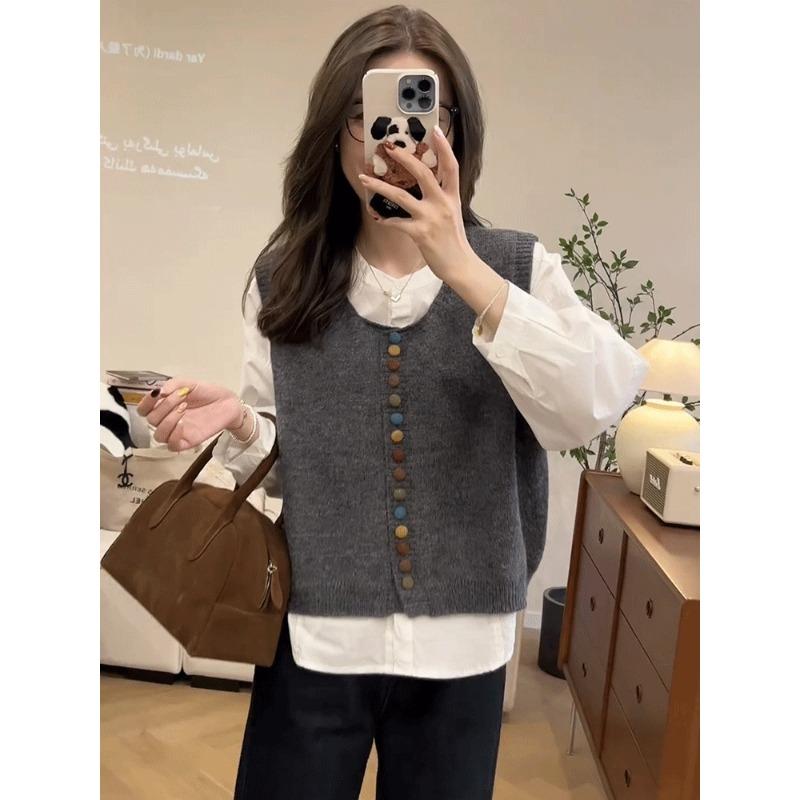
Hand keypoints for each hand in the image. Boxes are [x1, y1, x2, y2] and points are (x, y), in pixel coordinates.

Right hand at [136, 377, 240, 451]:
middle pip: (151, 420)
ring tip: (184, 408)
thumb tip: (159, 391)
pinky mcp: (188, 442)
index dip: (145, 403)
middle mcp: (168, 420)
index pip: (143, 410)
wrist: (228, 403)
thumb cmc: (208, 393)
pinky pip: (172, 446)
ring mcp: (177, 432)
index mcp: (164, 406)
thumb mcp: (189, 383)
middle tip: (182, 397)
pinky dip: (174, 435)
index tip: (157, 393)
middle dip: (165, 406)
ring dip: (168, 421)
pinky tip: (184, 424)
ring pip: (158, 435)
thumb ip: (174, 384)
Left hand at [357, 125, 473, 282]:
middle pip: (423, 173)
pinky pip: (396, 221)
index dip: (443, 146)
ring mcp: (430, 218)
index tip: (434, 129)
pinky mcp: (419, 233)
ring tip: (364, 178)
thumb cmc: (454, 240)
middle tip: (390, 148)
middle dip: (404, 158)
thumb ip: (441, 197)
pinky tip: (375, 215)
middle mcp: (442, 203)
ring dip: (379, 186)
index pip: (451, 165)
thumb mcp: (453, 213)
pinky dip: (384, 218)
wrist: (460, 265)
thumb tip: (427, 185)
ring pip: (400, 195)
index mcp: (452, 196)